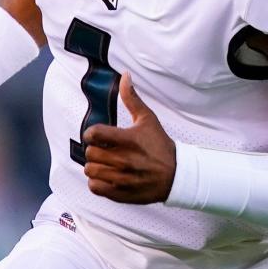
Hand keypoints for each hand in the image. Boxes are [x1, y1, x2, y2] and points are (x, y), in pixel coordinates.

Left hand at [83, 72, 175, 203]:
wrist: (177, 175)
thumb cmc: (159, 145)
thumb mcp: (148, 119)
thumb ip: (132, 98)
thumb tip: (125, 75)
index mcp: (128, 140)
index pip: (93, 134)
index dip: (91, 134)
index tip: (98, 135)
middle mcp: (124, 160)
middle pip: (90, 153)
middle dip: (95, 150)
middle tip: (104, 149)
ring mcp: (122, 178)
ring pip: (90, 170)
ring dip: (95, 165)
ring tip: (105, 163)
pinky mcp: (121, 193)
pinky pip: (94, 187)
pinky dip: (96, 182)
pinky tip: (106, 176)